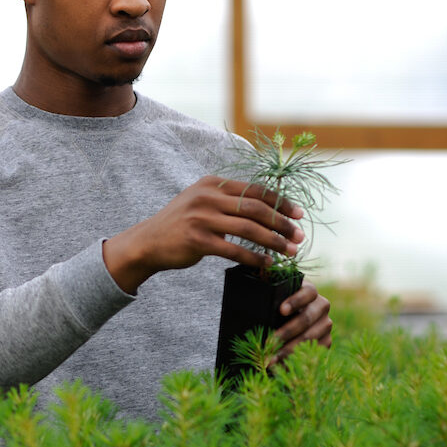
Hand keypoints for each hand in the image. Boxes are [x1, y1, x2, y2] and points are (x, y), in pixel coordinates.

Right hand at [103, 176, 305, 293]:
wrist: (148, 242)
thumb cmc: (181, 224)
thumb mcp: (202, 201)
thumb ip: (228, 200)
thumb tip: (267, 207)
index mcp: (212, 183)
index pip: (255, 189)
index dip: (281, 202)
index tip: (299, 214)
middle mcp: (207, 197)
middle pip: (256, 208)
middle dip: (282, 223)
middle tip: (299, 237)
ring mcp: (201, 218)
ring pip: (249, 229)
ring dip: (274, 241)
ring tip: (289, 252)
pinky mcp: (197, 240)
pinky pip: (234, 250)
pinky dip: (254, 257)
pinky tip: (267, 263)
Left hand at [270, 283, 331, 364]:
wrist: (287, 324)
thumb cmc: (275, 310)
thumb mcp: (274, 302)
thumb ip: (270, 300)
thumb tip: (259, 303)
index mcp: (309, 291)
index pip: (308, 292)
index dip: (296, 301)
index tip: (281, 311)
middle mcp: (321, 305)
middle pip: (307, 318)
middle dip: (287, 331)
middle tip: (270, 342)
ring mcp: (326, 323)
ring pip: (310, 337)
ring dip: (289, 349)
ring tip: (271, 358)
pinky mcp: (327, 340)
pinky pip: (316, 351)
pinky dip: (298, 359)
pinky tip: (282, 364)